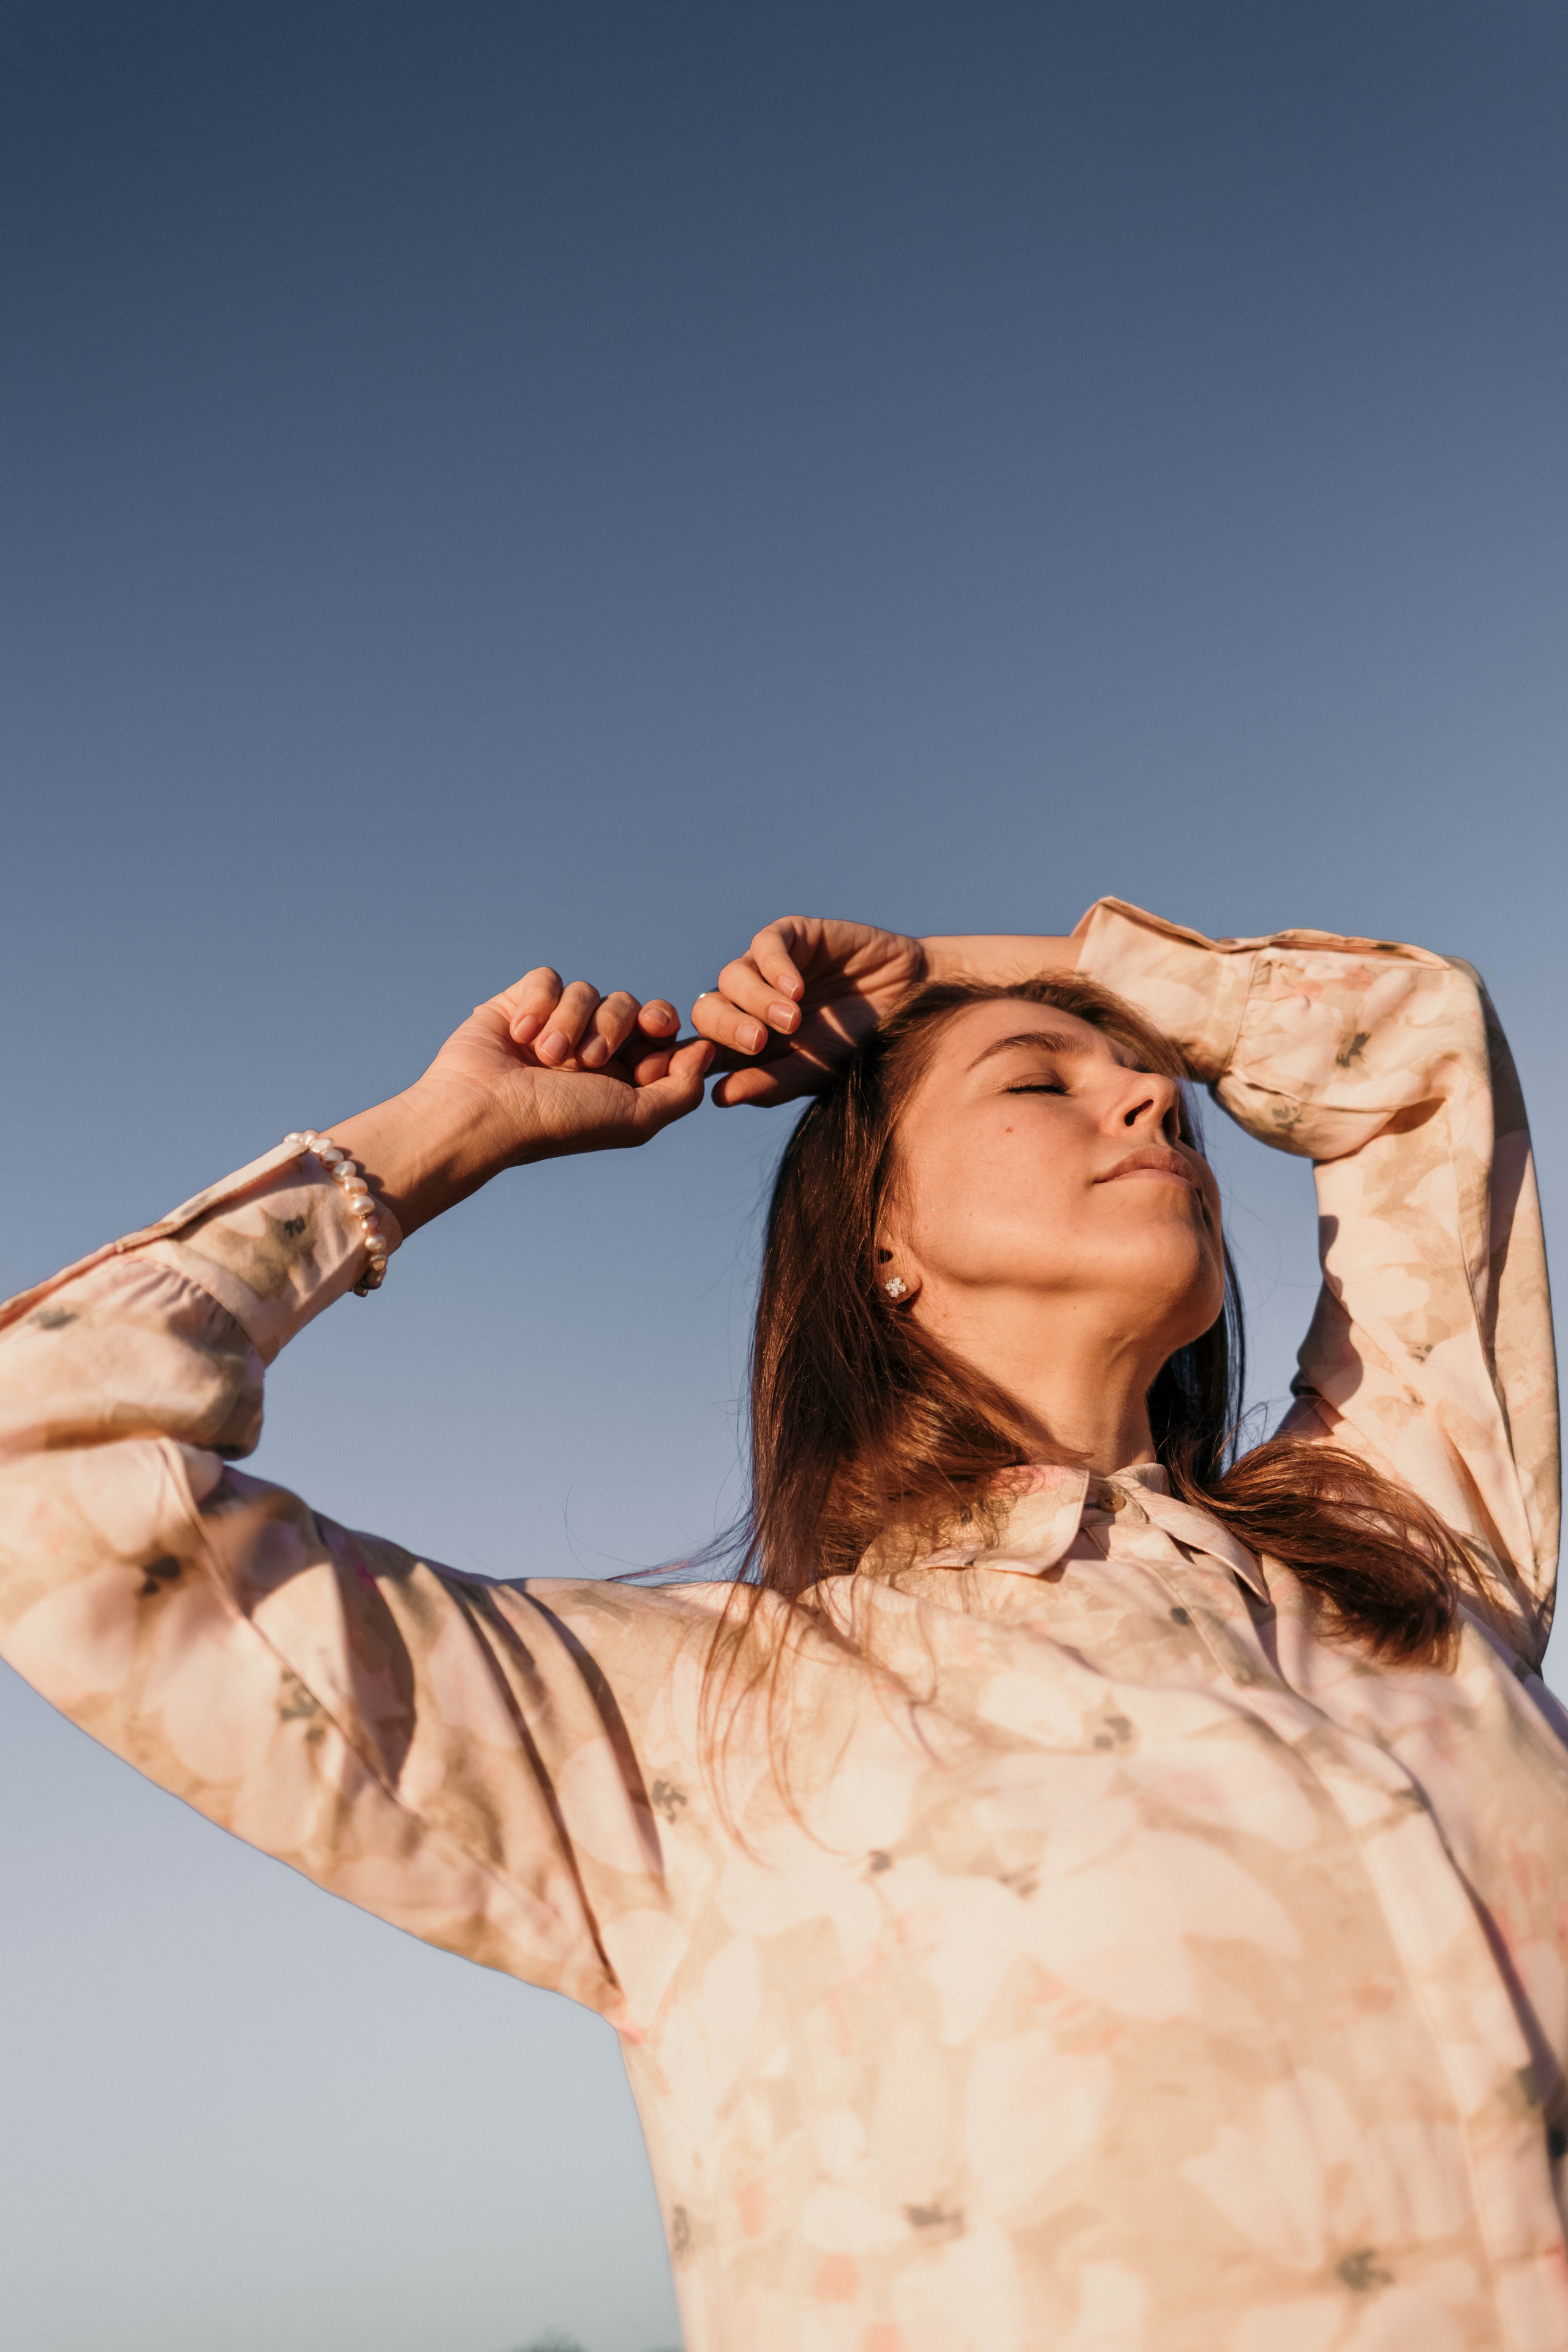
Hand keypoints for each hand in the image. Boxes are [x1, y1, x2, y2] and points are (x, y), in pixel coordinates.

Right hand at [332, 970, 713, 1235]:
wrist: (485, 1112)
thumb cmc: (559, 1123)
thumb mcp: (636, 1118)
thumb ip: (682, 1088)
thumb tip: (706, 1049)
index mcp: (621, 1076)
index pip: (660, 1032)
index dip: (662, 1025)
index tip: (657, 1031)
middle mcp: (590, 1048)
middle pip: (629, 1004)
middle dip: (615, 1024)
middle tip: (592, 1057)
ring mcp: (555, 1025)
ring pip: (588, 990)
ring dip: (571, 1023)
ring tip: (546, 1057)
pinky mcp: (521, 1003)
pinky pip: (549, 979)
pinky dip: (539, 1005)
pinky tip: (520, 1036)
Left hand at [690, 918, 927, 1105]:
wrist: (910, 1001)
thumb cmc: (860, 1043)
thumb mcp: (815, 1071)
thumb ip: (771, 1083)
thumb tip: (718, 1097)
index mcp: (746, 1042)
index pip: (702, 1047)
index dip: (695, 1057)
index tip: (704, 1075)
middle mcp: (748, 1003)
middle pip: (707, 1009)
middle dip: (726, 1027)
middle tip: (758, 1042)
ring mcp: (767, 967)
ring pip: (732, 976)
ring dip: (756, 1001)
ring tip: (792, 1020)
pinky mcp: (792, 935)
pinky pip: (766, 944)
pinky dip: (776, 967)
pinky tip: (796, 990)